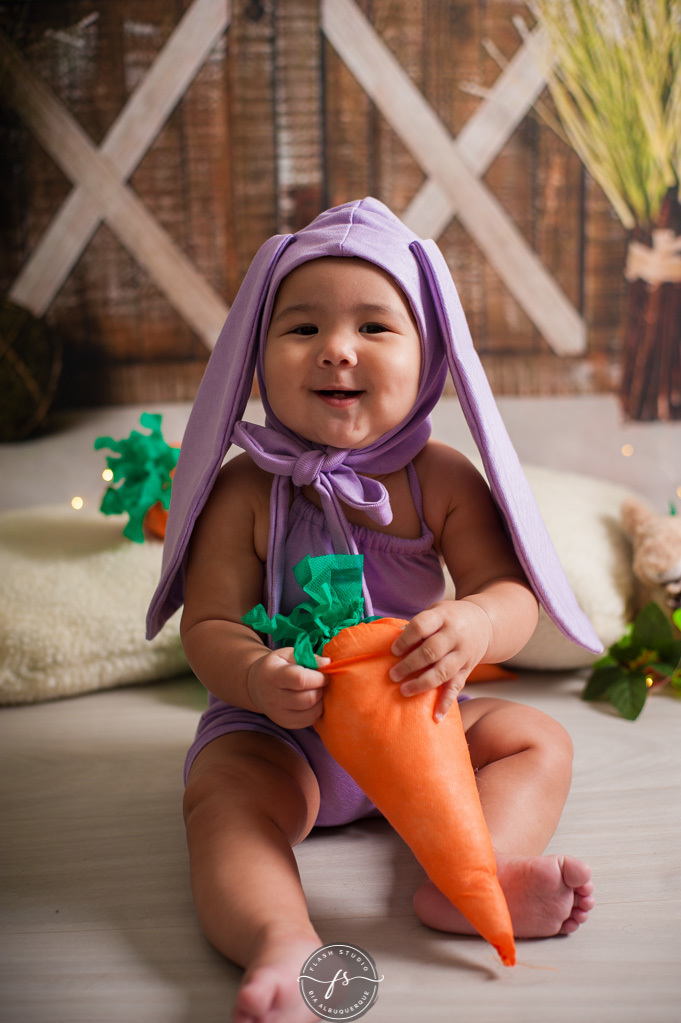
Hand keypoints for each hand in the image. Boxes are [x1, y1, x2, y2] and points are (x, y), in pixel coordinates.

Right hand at [246, 647, 330, 728]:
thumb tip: (328, 663)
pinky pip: (310, 721)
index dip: (318, 677)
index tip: (324, 673)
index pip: (300, 680)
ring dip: (321, 701)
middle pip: (308, 698)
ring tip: (318, 690)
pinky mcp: (286, 724)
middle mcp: (274, 698)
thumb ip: (308, 657)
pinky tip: (313, 700)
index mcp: (273, 676)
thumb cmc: (276, 666)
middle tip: (322, 682)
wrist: (257, 686)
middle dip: (321, 689)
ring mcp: (279, 714)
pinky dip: (317, 710)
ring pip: (311, 712)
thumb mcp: (287, 654)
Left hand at [389, 600, 492, 719]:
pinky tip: (436, 717)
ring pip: (443, 671)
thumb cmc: (450, 618)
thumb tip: (392, 639)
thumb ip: (417, 626)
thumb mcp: (435, 612)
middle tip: (392, 675)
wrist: (484, 623)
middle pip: (431, 651)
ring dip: (422, 683)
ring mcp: (462, 654)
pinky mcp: (467, 670)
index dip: (406, 639)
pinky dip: (446, 703)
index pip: (422, 626)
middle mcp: (454, 636)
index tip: (393, 651)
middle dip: (410, 665)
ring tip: (404, 691)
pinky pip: (456, 687)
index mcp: (443, 617)